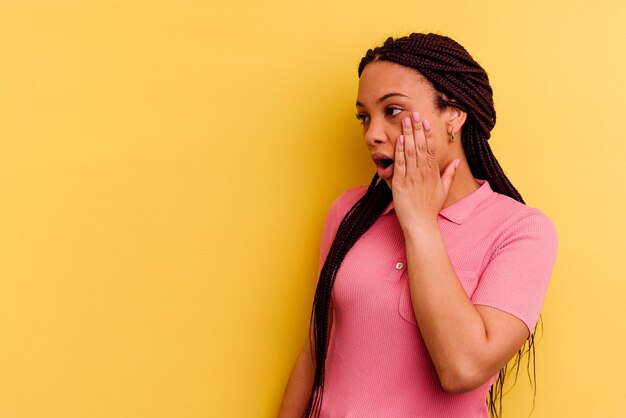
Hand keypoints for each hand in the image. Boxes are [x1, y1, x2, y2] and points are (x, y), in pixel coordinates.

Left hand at [392, 112, 459, 229]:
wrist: (420, 223)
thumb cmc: (430, 208)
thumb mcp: (443, 190)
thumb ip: (449, 174)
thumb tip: (455, 161)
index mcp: (433, 173)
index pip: (431, 149)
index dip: (428, 134)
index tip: (426, 121)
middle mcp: (423, 172)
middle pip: (421, 146)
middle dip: (417, 129)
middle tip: (414, 114)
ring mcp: (412, 177)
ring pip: (410, 152)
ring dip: (408, 135)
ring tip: (405, 121)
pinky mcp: (400, 183)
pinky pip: (400, 164)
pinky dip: (400, 151)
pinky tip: (399, 139)